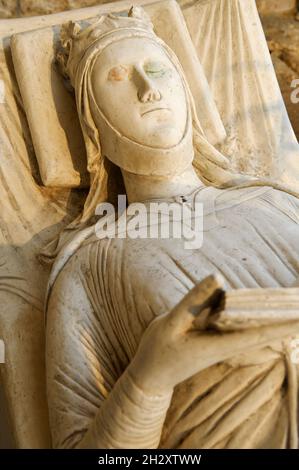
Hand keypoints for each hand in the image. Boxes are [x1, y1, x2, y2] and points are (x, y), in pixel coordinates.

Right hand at [128, 275, 298, 395]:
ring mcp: (221, 341)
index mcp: (218, 345)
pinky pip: (237, 322)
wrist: (151, 374)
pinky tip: (258, 302)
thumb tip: (219, 277)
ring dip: (271, 314)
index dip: (284, 325)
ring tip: (292, 300)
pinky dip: (251, 312)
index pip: (261, 334)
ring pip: (252, 325)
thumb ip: (194, 300)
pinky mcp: (214, 336)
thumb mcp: (171, 324)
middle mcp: (226, 344)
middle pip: (264, 329)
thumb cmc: (159, 351)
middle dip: (286, 318)